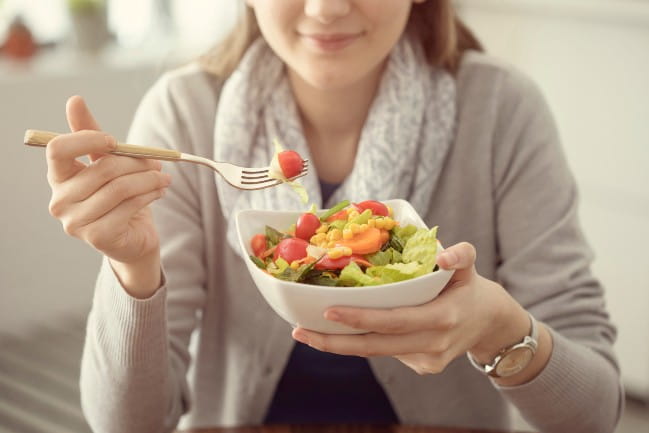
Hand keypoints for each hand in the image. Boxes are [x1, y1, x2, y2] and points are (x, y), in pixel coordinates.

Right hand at [46, 96, 169, 296]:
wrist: (133, 237)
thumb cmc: (118, 196)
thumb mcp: (107, 163)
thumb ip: (92, 135)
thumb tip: (74, 100)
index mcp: (58, 177)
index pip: (58, 150)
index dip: (86, 139)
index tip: (113, 141)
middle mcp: (60, 201)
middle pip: (101, 169)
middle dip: (136, 162)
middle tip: (158, 162)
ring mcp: (76, 222)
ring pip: (119, 188)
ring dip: (148, 179)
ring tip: (164, 177)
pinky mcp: (97, 236)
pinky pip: (129, 206)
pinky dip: (149, 194)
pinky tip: (159, 191)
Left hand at [292, 242, 536, 378]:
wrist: (490, 324)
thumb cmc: (469, 289)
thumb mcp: (470, 266)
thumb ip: (462, 255)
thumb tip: (444, 255)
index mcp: (442, 318)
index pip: (393, 321)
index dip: (360, 318)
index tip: (329, 312)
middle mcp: (432, 344)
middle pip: (375, 347)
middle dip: (334, 342)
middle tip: (300, 330)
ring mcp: (426, 360)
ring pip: (375, 352)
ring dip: (340, 344)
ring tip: (307, 331)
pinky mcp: (421, 367)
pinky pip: (385, 351)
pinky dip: (362, 341)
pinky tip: (342, 330)